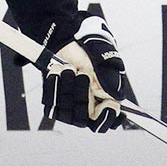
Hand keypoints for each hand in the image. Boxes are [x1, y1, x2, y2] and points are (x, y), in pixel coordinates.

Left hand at [42, 15, 125, 132]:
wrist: (68, 42)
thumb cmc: (89, 52)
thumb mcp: (106, 62)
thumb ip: (111, 82)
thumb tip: (116, 99)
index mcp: (104, 102)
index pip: (106, 123)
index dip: (106, 117)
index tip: (106, 103)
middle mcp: (87, 110)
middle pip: (83, 118)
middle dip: (82, 94)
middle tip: (82, 74)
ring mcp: (69, 109)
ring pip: (66, 112)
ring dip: (67, 86)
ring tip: (69, 68)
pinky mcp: (53, 102)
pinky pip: (50, 103)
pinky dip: (53, 85)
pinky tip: (58, 71)